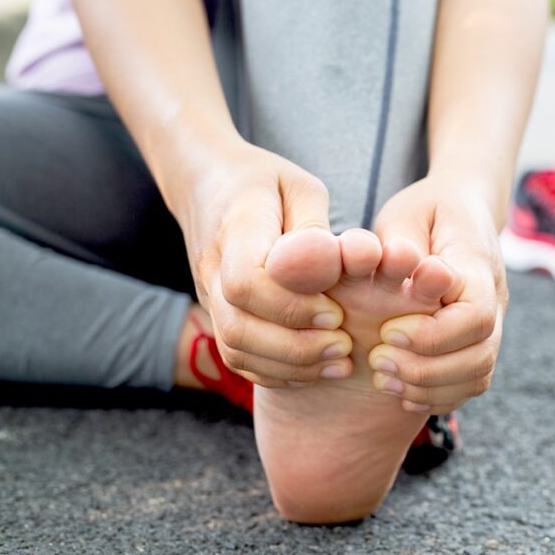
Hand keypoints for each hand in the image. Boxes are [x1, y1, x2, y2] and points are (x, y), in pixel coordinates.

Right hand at [173, 137, 351, 386]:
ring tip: (339, 361)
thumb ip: (314, 227)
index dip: (291, 306)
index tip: (336, 311)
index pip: (246, 281)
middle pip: (238, 325)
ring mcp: (209, 295)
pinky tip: (315, 368)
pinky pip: (236, 356)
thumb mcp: (301, 187)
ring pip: (234, 348)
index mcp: (236, 228)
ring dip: (290, 364)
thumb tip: (331, 264)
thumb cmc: (267, 184)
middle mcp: (213, 267)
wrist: (209, 184)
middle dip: (296, 345)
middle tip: (345, 344)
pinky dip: (275, 371)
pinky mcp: (216, 313)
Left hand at [369, 169, 507, 413]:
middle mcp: (495, 300)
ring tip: (383, 378)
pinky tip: (402, 391)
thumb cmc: (428, 210)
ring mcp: (493, 324)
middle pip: (480, 355)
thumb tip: (401, 262)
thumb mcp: (408, 212)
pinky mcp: (479, 342)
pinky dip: (438, 396)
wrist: (463, 210)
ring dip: (429, 386)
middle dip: (426, 368)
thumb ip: (401, 239)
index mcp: (479, 266)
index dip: (433, 335)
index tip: (388, 331)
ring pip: (478, 375)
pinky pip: (471, 384)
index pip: (475, 316)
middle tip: (378, 360)